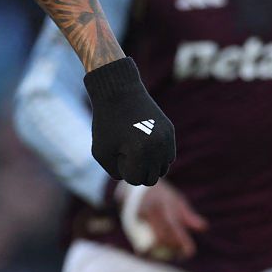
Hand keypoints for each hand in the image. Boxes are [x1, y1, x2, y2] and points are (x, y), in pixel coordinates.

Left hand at [83, 59, 175, 185]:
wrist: (119, 91)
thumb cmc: (106, 123)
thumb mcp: (101, 153)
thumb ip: (116, 172)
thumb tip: (134, 179)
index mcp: (141, 151)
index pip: (136, 180)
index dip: (123, 171)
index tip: (116, 154)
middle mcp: (159, 146)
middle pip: (151, 178)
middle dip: (137, 172)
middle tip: (124, 154)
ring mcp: (167, 138)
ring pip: (162, 169)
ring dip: (148, 166)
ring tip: (134, 151)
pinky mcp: (170, 131)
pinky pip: (168, 156)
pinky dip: (157, 156)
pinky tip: (144, 145)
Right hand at [121, 181, 207, 260]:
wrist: (136, 183)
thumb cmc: (162, 194)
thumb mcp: (176, 200)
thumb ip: (188, 215)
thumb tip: (204, 227)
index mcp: (164, 204)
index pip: (175, 227)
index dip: (183, 241)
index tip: (189, 253)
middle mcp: (151, 210)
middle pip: (163, 236)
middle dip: (173, 247)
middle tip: (179, 253)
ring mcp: (139, 216)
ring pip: (151, 240)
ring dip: (161, 250)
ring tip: (169, 253)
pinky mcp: (130, 221)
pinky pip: (140, 240)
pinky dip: (148, 249)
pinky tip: (153, 253)